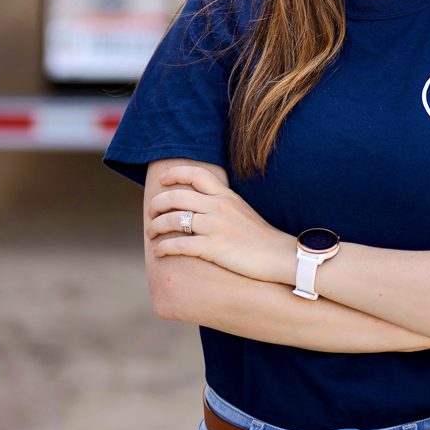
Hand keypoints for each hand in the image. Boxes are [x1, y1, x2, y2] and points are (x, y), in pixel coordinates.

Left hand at [146, 164, 294, 280]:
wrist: (278, 256)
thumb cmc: (259, 237)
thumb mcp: (240, 210)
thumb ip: (221, 202)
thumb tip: (201, 202)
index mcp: (225, 195)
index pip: (196, 174)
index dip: (175, 173)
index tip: (162, 179)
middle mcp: (219, 207)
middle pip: (178, 196)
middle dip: (158, 203)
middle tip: (151, 212)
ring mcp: (216, 227)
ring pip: (175, 219)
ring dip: (157, 226)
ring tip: (152, 233)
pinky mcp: (213, 248)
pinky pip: (180, 244)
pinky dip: (165, 247)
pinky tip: (160, 251)